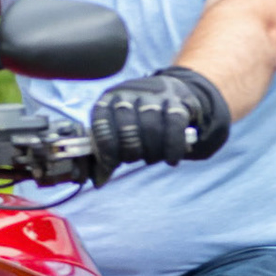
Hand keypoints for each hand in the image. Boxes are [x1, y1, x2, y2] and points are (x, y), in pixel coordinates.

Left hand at [89, 67, 231, 176]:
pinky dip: (173, 148)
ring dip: (151, 152)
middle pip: (126, 128)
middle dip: (130, 152)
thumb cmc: (137, 119)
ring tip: (151, 159)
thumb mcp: (117, 131)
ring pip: (151, 127)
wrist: (169, 93)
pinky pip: (174, 126)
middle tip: (134, 158)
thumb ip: (107, 156)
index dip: (106, 148)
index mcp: (107, 100)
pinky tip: (171, 160)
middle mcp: (128, 94)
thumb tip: (98, 183)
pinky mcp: (176, 100)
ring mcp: (153, 95)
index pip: (100, 123)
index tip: (113, 163)